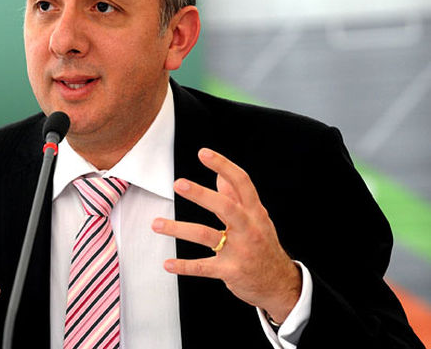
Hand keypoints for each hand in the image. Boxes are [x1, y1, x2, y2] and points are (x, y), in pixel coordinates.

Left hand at [152, 148, 300, 322]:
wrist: (280, 283)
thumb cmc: (263, 245)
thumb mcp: (257, 219)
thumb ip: (236, 197)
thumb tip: (219, 175)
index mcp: (254, 212)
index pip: (241, 183)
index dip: (223, 165)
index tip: (203, 153)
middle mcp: (248, 228)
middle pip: (225, 207)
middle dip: (201, 194)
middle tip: (179, 184)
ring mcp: (240, 251)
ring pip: (206, 235)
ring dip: (178, 229)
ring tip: (156, 224)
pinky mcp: (231, 271)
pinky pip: (203, 267)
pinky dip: (184, 265)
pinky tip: (167, 263)